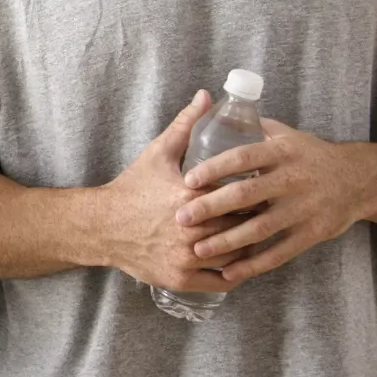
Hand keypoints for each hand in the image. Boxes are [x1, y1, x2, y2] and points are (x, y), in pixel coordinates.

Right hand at [99, 91, 255, 292]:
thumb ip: (186, 124)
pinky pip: (222, 281)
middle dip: (258, 220)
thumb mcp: (159, 152)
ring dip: (251, 247)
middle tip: (273, 213)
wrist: (104, 225)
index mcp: (190, 196)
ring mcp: (187, 257)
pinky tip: (243, 262)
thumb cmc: (134, 186)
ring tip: (261, 235)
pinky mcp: (182, 279)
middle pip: (242, 227)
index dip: (257, 193)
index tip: (269, 188)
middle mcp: (191, 229)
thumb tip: (206, 95)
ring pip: (236, 256)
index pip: (240, 197)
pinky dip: (236, 273)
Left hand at [177, 119, 365, 282]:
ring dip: (227, 241)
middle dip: (211, 208)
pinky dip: (254, 264)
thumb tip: (216, 115)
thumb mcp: (286, 135)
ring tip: (198, 249)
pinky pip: (279, 253)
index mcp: (282, 152)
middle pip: (246, 195)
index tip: (188, 179)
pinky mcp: (312, 234)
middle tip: (182, 217)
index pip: (243, 158)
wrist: (358, 180)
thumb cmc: (311, 155)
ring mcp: (303, 209)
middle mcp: (292, 180)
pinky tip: (230, 272)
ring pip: (260, 229)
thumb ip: (253, 129)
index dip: (215, 168)